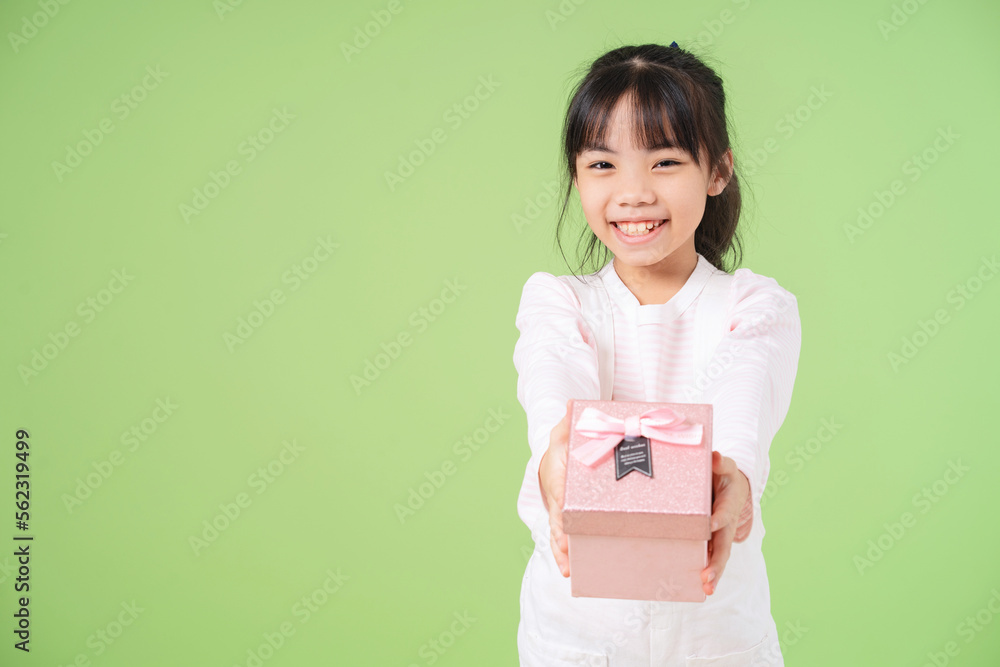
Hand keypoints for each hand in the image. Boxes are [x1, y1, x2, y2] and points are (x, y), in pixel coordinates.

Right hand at [538, 400, 572, 577]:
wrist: (559, 458)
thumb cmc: (564, 446)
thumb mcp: (566, 431)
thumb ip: (570, 421)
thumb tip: (572, 404)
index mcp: (557, 474)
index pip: (559, 492)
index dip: (561, 506)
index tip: (564, 522)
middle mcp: (557, 495)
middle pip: (558, 519)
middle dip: (561, 538)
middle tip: (567, 554)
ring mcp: (561, 509)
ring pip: (559, 532)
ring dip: (562, 551)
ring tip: (568, 569)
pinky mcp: (568, 518)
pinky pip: (566, 536)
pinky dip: (566, 552)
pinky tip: (571, 569)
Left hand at [700, 450, 749, 595]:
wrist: (732, 486)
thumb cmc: (724, 475)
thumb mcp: (725, 466)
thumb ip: (721, 463)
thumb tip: (715, 457)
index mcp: (728, 505)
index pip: (722, 514)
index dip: (717, 520)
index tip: (711, 525)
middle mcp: (725, 524)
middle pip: (723, 546)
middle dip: (716, 563)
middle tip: (707, 579)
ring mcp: (719, 534)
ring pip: (717, 556)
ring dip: (712, 573)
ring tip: (705, 589)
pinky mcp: (711, 539)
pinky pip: (708, 556)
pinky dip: (704, 570)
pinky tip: (695, 585)